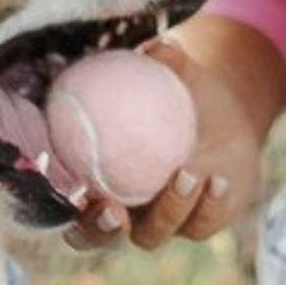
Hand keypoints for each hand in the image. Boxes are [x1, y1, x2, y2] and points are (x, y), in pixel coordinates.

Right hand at [66, 36, 261, 253]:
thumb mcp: (173, 77)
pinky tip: (221, 180)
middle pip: (94, 235)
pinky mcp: (198, 224)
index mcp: (93, 175)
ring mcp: (158, 221)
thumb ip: (163, 64)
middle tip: (114, 208)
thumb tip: (157, 49)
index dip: (61, 201)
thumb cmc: (181, 93)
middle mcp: (119, 207)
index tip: (73, 188)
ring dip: (168, 208)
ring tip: (189, 172)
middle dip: (99, 229)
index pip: (65, 197)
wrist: (224, 116)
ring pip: (151, 234)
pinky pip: (200, 225)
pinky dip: (209, 206)